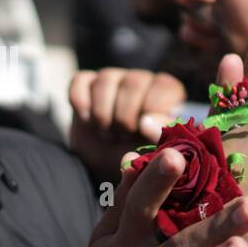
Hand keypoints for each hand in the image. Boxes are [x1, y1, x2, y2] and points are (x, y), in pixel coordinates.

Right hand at [68, 67, 186, 176]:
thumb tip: (145, 122)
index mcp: (167, 91)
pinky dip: (80, 101)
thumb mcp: (157, 149)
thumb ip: (160, 134)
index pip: (163, 87)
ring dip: (103, 113)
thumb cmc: (143, 156)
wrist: (112, 167)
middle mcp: (142, 80)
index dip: (152, 112)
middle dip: (126, 117)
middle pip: (133, 83)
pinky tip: (87, 120)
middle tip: (124, 137)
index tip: (144, 133)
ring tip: (108, 134)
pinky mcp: (87, 84)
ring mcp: (114, 79)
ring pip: (105, 80)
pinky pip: (80, 81)